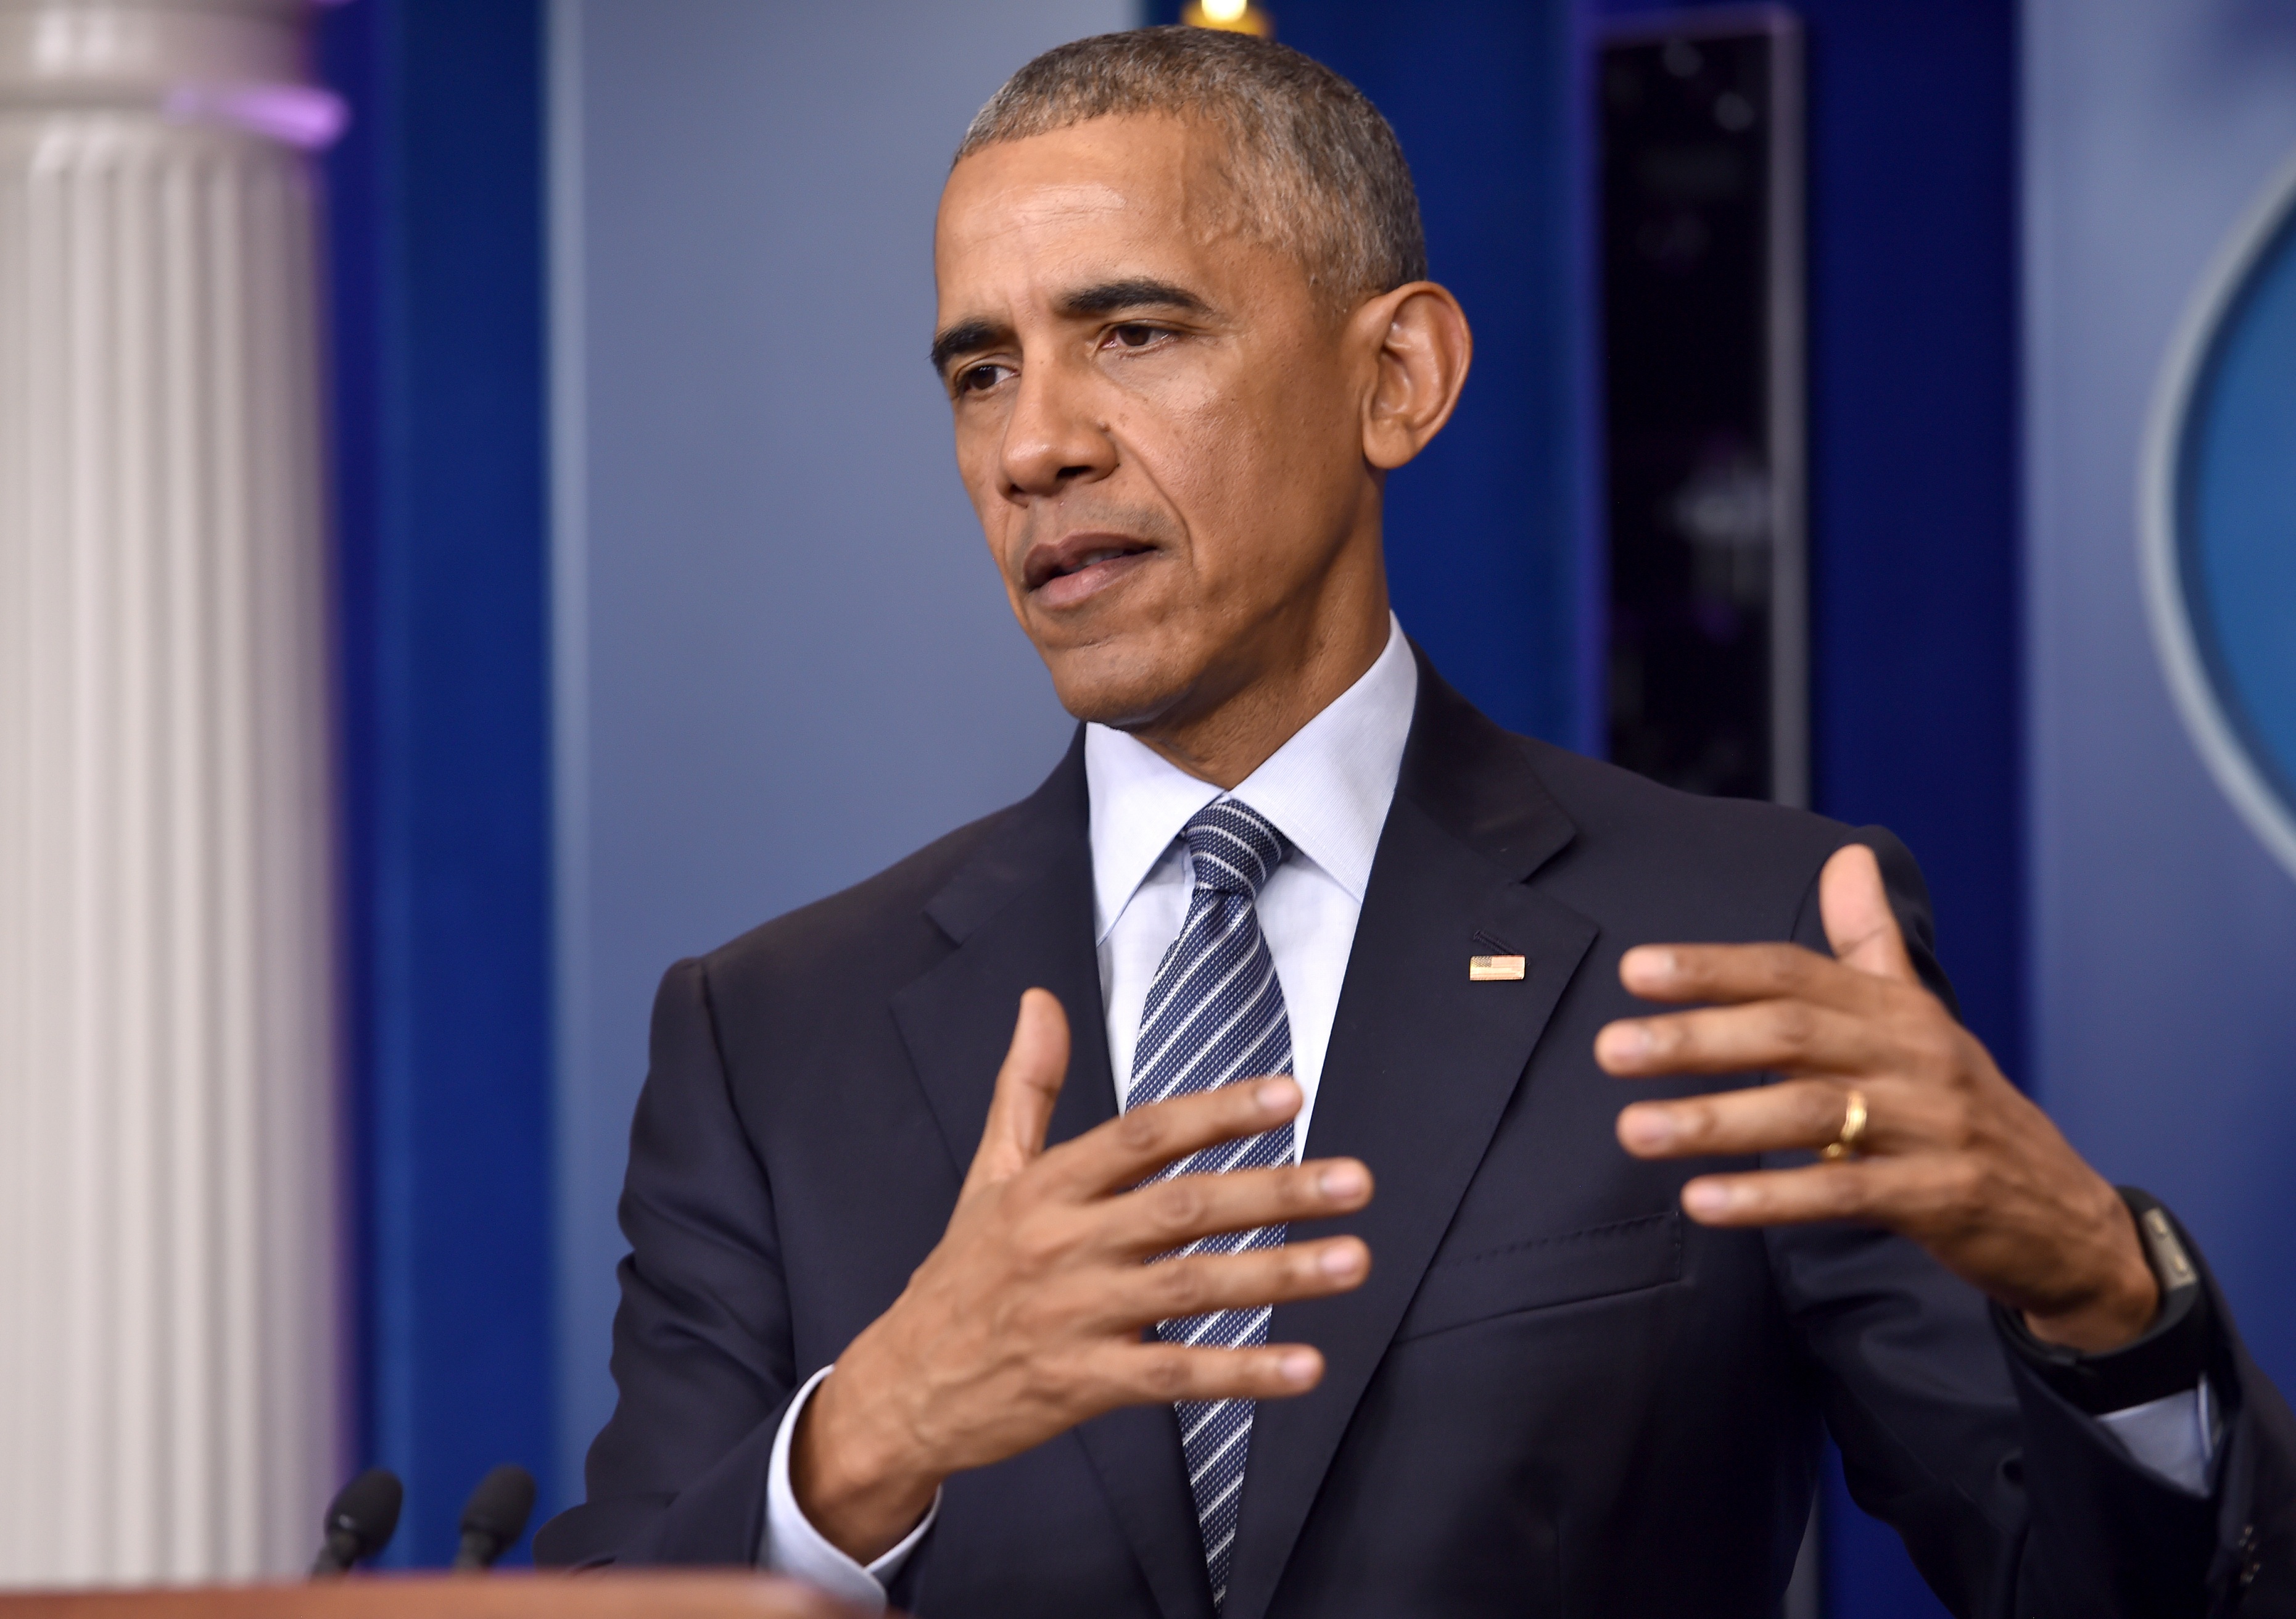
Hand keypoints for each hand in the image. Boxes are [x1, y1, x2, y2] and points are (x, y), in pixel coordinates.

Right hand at [793, 989, 1374, 1561]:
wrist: (902, 1389)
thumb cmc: (961, 1275)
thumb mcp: (987, 1173)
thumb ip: (1026, 1086)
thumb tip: (1040, 1000)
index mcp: (1047, 1186)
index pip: (1145, 1135)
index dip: (1218, 1111)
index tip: (1290, 1092)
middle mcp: (1064, 1243)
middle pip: (1183, 1208)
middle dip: (1275, 1192)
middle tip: (1355, 1181)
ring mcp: (1075, 1316)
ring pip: (1190, 1289)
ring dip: (1278, 1277)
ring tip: (1353, 1260)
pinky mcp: (1083, 1384)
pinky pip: (1175, 1378)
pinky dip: (1241, 1373)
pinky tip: (1304, 1368)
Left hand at [1598, 843, 2156, 1354]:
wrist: (2066, 1218)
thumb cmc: (1967, 1109)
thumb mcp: (1922, 1019)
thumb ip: (1870, 943)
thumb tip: (1847, 854)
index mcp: (1899, 1010)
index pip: (1795, 971)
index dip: (1713, 968)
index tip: (1635, 970)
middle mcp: (1917, 1057)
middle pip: (1793, 1034)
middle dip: (1695, 1039)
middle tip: (1610, 1050)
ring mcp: (1934, 1127)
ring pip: (1812, 1112)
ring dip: (1716, 1121)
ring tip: (1635, 1129)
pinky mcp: (1942, 1198)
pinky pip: (1846, 1193)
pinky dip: (1771, 1197)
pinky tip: (1704, 1201)